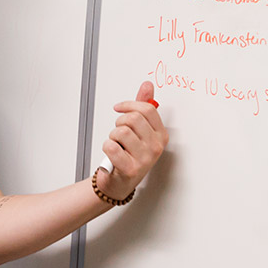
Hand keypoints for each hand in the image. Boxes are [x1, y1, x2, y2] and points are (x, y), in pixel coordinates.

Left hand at [100, 81, 167, 197]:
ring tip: (117, 145)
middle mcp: (156, 147)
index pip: (147, 109)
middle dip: (119, 122)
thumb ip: (144, 106)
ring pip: (120, 131)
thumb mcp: (139, 129)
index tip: (119, 108)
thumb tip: (147, 85)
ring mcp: (145, 158)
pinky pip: (111, 146)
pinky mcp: (130, 168)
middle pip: (133, 118)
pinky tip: (112, 154)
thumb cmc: (129, 154)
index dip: (129, 104)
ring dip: (112, 136)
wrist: (118, 182)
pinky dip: (106, 148)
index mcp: (161, 135)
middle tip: (119, 132)